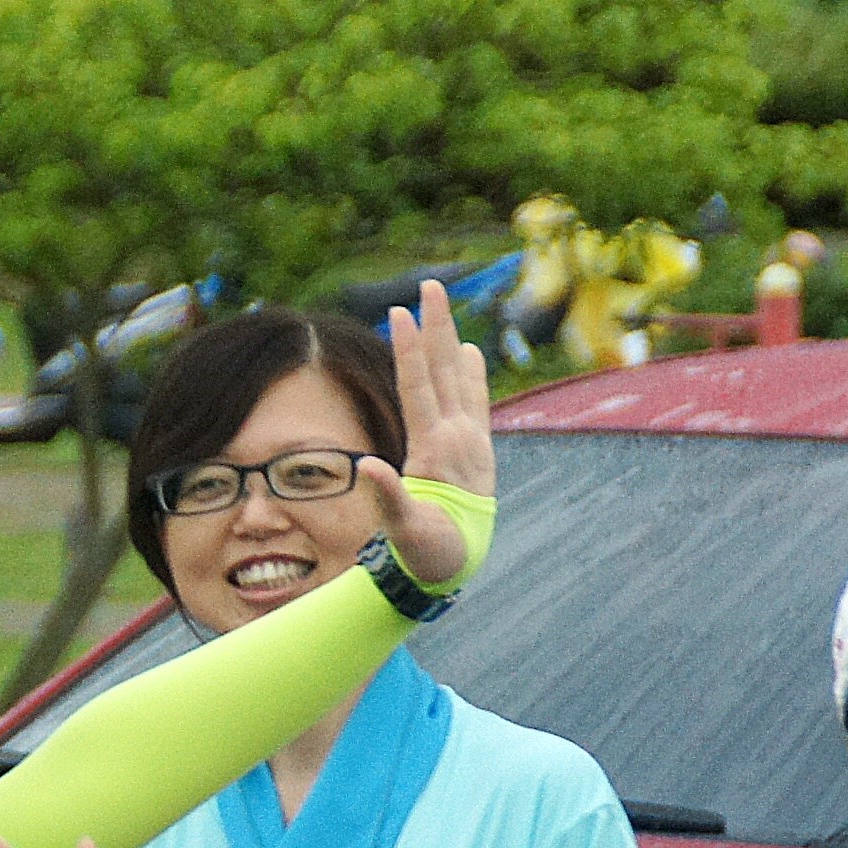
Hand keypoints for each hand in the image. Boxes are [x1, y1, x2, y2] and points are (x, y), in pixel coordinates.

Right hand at [354, 276, 497, 590]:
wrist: (463, 562)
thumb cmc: (428, 550)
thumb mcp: (405, 530)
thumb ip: (389, 499)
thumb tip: (368, 468)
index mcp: (435, 449)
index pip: (419, 388)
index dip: (409, 350)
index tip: (401, 313)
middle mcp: (458, 437)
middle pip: (444, 370)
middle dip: (436, 326)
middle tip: (431, 285)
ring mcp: (471, 440)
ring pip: (460, 378)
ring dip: (451, 339)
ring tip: (444, 305)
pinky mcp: (478, 447)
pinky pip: (475, 400)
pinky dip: (472, 372)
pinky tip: (469, 350)